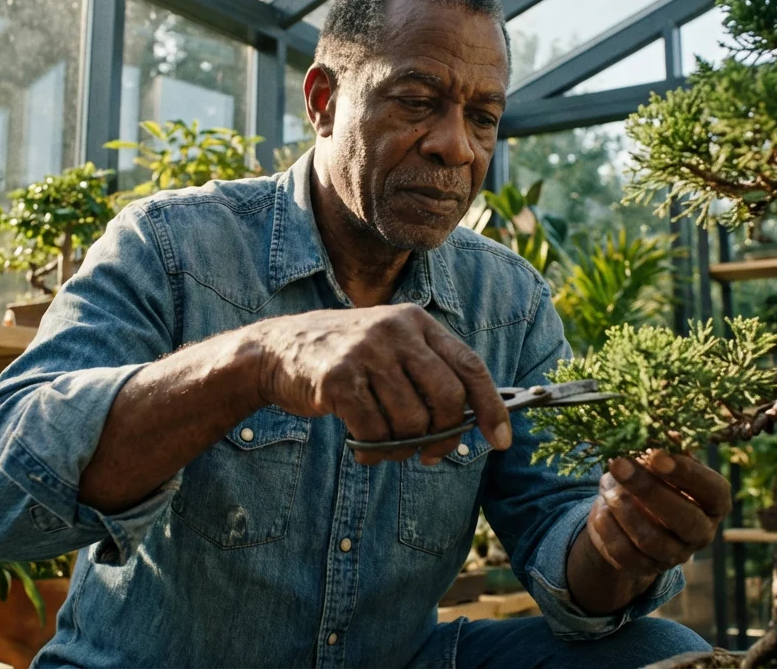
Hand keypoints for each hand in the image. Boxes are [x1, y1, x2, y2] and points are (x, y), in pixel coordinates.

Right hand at [250, 303, 510, 464]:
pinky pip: (375, 433)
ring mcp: (366, 353)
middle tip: (430, 455)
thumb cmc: (344, 358)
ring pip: (411, 422)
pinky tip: (363, 449)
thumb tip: (472, 421)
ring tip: (386, 447)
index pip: (470, 366)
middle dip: (444, 436)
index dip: (491, 407)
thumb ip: (428, 373)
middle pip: (446, 399)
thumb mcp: (390, 348)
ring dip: (402, 448)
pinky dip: (374, 452)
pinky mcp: (338, 380)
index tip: (500, 440)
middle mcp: (395, 331)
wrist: (276, 350)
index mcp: (416, 322)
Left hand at [585, 451, 729, 576]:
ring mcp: (675, 554)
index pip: (713, 491)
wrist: (631, 517)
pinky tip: (600, 507)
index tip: (656, 456)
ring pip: (651, 539)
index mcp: (714, 503)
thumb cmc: (655, 479)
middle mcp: (701, 532)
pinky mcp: (645, 568)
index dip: (688, 474)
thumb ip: (666, 449)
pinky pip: (625, 553)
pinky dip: (608, 528)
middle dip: (648, 489)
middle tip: (619, 464)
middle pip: (683, 518)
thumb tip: (666, 431)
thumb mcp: (662, 462)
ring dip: (624, 509)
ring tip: (606, 485)